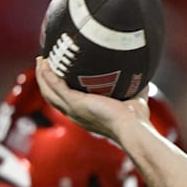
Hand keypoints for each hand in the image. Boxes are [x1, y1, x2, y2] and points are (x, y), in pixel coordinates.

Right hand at [34, 56, 149, 142]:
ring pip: (49, 91)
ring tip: (42, 60)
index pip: (67, 102)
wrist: (133, 127)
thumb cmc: (137, 120)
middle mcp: (76, 114)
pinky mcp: (75, 102)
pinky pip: (55, 86)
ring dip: (42, 75)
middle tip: (44, 63)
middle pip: (52, 96)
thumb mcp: (135, 101)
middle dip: (45, 79)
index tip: (59, 75)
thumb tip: (144, 79)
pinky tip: (45, 63)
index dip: (60, 89)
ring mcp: (73, 109)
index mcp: (86, 116)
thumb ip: (137, 90)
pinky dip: (48, 74)